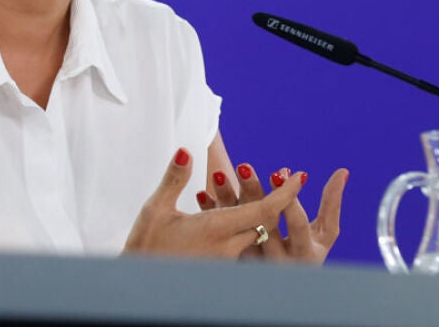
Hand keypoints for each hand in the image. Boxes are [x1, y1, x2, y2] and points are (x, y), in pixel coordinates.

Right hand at [122, 148, 304, 257]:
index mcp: (215, 230)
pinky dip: (246, 225)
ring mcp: (225, 260)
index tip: (299, 176)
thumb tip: (186, 151)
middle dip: (275, 198)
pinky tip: (240, 211)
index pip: (262, 210)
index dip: (284, 193)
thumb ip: (175, 179)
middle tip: (282, 175)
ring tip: (263, 188)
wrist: (139, 286)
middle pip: (264, 221)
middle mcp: (226, 248)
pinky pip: (241, 243)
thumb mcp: (155, 210)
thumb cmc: (145, 248)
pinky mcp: (219, 266)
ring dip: (261, 211)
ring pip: (254, 232)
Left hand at [198, 163, 347, 263]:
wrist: (290, 288)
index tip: (279, 172)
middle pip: (265, 225)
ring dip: (228, 202)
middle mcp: (282, 260)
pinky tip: (203, 193)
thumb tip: (343, 170)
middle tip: (243, 166)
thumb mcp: (326, 233)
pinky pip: (220, 236)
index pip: (297, 226)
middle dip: (254, 192)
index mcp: (306, 252)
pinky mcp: (238, 262)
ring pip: (239, 231)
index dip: (288, 199)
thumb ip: (332, 203)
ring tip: (219, 175)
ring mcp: (258, 263)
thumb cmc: (311, 251)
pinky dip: (213, 214)